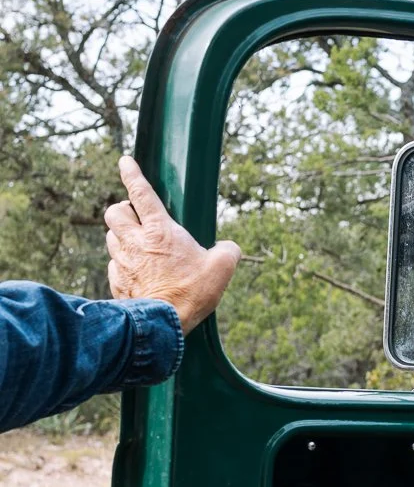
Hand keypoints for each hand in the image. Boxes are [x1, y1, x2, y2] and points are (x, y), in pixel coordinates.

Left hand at [104, 156, 240, 333]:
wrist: (164, 325)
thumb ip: (228, 251)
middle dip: (122, 209)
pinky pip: (113, 264)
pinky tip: (135, 272)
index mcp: (160, 231)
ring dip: (120, 236)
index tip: (125, 161)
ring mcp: (123, 262)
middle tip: (135, 217)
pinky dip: (121, 263)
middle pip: (114, 212)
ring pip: (110, 237)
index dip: (131, 174)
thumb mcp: (221, 269)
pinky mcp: (117, 282)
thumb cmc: (191, 293)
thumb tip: (230, 248)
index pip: (140, 193)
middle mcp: (135, 242)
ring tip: (136, 245)